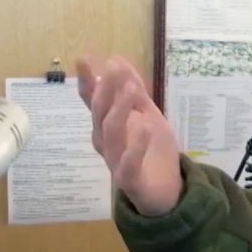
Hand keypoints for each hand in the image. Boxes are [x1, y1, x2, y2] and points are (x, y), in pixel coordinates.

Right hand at [76, 54, 182, 214]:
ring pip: (111, 135)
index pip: (93, 101)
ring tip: (131, 89)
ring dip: (120, 110)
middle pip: (100, 114)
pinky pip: (128, 165)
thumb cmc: (153, 151)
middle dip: (106, 90)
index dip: (88, 80)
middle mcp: (106, 142)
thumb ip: (134, 90)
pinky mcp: (130, 181)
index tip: (84, 58)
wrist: (167, 193)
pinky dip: (135, 148)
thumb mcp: (148, 114)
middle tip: (115, 69)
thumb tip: (116, 59)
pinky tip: (145, 129)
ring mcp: (115, 162)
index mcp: (108, 126)